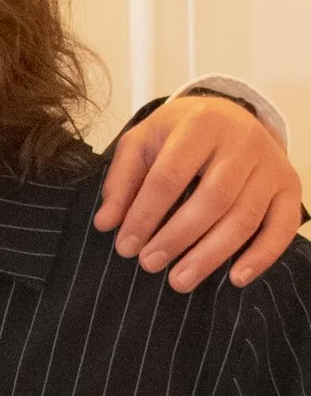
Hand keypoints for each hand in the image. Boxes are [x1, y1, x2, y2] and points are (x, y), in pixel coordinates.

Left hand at [93, 95, 302, 291]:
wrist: (230, 114)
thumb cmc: (180, 134)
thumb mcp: (143, 142)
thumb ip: (122, 180)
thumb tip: (105, 223)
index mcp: (201, 124)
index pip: (170, 176)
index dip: (145, 214)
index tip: (125, 246)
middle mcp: (243, 142)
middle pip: (212, 199)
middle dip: (177, 237)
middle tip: (149, 264)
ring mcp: (271, 165)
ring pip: (244, 217)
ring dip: (211, 255)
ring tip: (179, 280)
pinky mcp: (289, 186)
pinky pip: (283, 226)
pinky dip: (262, 256)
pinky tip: (236, 278)